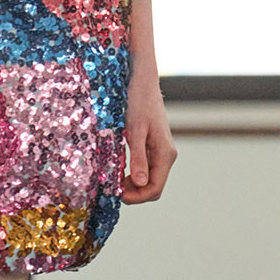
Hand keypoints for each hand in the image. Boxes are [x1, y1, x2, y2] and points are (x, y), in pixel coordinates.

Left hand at [121, 73, 176, 204]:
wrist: (142, 82)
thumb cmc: (138, 102)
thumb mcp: (135, 131)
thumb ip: (138, 158)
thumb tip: (140, 184)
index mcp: (165, 154)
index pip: (155, 188)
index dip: (137, 197)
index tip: (116, 195)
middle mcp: (167, 155)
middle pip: (154, 187)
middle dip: (134, 193)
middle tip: (112, 189)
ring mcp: (161, 152)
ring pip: (149, 179)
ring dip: (133, 185)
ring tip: (113, 181)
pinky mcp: (154, 147)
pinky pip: (146, 168)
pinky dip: (133, 174)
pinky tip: (119, 170)